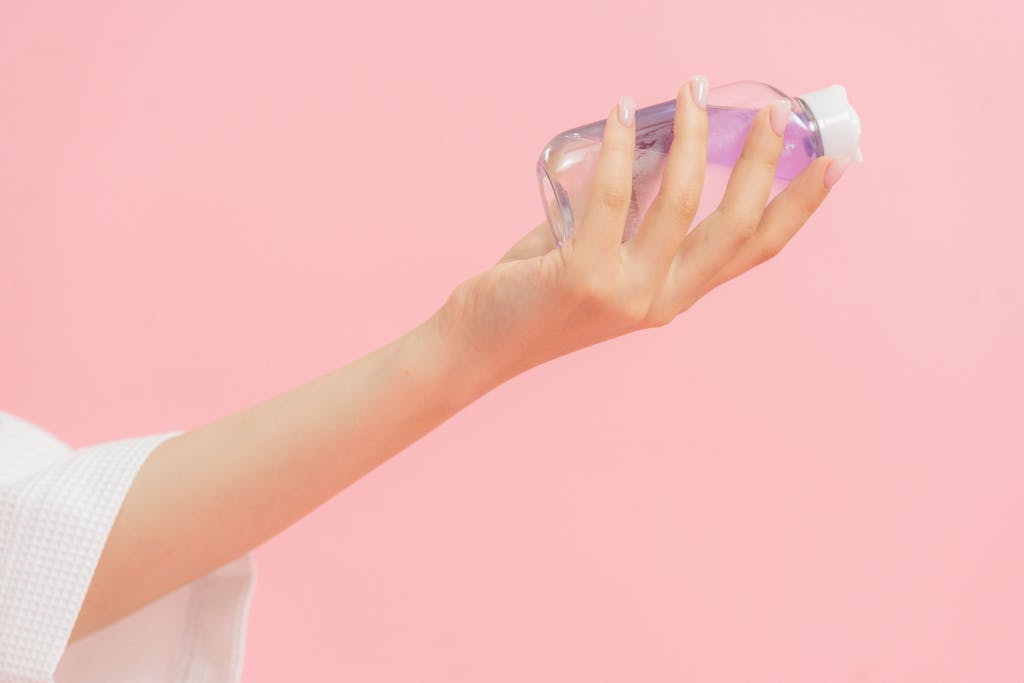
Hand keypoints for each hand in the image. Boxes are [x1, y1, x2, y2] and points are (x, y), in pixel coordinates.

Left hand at [434, 76, 849, 384]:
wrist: (477, 345)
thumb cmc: (532, 296)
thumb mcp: (598, 257)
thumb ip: (628, 217)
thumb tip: (651, 149)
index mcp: (673, 297)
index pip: (753, 251)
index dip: (798, 207)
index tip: (833, 162)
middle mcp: (660, 301)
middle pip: (736, 227)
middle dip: (763, 162)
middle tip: (773, 110)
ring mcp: (626, 292)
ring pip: (682, 202)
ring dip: (694, 137)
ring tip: (692, 90)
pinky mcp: (583, 277)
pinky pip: (613, 195)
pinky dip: (618, 146)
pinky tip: (619, 112)